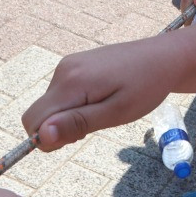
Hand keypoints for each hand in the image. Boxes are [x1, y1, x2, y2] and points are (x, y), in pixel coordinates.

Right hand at [22, 41, 173, 150]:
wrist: (163, 57)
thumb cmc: (146, 87)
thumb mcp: (116, 113)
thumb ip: (77, 124)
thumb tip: (42, 136)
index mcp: (71, 82)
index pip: (33, 120)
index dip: (48, 139)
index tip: (79, 137)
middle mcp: (63, 70)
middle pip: (40, 113)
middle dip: (59, 129)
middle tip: (95, 125)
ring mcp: (68, 65)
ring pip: (51, 105)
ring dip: (69, 118)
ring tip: (103, 112)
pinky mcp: (74, 65)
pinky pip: (61, 94)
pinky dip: (74, 106)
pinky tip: (100, 102)